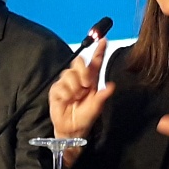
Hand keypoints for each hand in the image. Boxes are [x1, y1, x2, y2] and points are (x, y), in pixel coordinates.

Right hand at [47, 34, 113, 166]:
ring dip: (74, 88)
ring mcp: (66, 82)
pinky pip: (60, 86)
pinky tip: (67, 101)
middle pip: (79, 62)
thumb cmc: (85, 117)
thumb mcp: (96, 107)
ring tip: (75, 98)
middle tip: (86, 85)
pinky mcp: (56, 89)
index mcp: (91, 80)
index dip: (99, 50)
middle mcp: (79, 78)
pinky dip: (65, 94)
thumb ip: (103, 96)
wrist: (70, 128)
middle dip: (83, 71)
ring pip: (69, 74)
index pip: (95, 62)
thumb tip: (112, 86)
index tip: (103, 39)